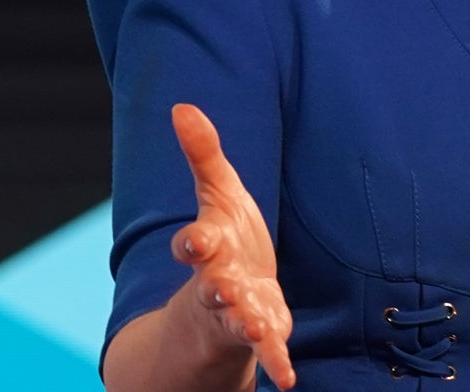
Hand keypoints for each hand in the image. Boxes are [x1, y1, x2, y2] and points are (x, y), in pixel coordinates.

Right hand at [169, 103, 296, 389]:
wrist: (230, 297)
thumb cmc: (226, 238)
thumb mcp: (218, 193)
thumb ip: (202, 153)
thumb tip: (182, 105)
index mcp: (208, 245)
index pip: (194, 242)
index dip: (194, 242)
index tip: (195, 242)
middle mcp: (216, 282)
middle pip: (211, 284)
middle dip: (215, 286)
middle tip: (220, 286)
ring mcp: (236, 313)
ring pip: (236, 319)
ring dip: (244, 322)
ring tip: (254, 328)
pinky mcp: (261, 335)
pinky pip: (267, 351)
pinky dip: (275, 362)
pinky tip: (287, 378)